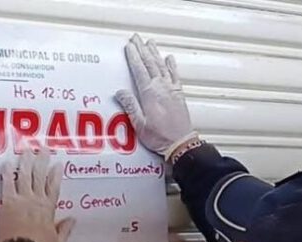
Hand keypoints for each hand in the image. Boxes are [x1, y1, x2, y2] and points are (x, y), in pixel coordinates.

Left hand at [0, 149, 75, 241]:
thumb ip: (65, 229)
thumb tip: (73, 219)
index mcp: (49, 209)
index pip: (54, 187)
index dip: (56, 174)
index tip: (58, 164)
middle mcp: (36, 200)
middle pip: (39, 176)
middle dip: (41, 161)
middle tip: (42, 148)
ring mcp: (22, 200)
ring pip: (24, 176)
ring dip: (25, 162)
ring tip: (26, 151)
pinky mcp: (8, 203)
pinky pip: (7, 185)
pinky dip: (7, 173)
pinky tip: (7, 163)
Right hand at [114, 34, 196, 157]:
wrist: (181, 143)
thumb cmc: (159, 137)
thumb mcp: (139, 124)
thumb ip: (130, 106)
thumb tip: (120, 92)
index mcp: (149, 94)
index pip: (139, 70)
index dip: (133, 57)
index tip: (129, 46)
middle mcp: (161, 88)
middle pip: (150, 63)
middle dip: (142, 49)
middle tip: (136, 38)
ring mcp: (171, 89)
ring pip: (161, 66)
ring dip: (155, 53)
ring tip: (150, 43)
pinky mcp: (179, 94)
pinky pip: (174, 75)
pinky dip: (171, 65)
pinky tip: (169, 58)